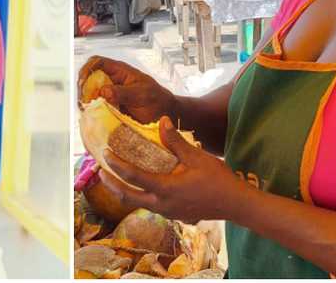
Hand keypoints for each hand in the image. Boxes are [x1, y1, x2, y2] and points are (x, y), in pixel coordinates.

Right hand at [78, 56, 176, 123]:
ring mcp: (110, 94)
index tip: (83, 83)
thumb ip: (123, 92)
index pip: (97, 62)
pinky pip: (95, 106)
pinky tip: (92, 116)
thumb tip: (104, 91)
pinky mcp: (109, 107)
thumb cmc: (157, 100)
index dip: (87, 69)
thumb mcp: (142, 95)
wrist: (165, 115)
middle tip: (83, 102)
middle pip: (89, 78)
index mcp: (120, 71)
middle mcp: (112, 80)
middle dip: (83, 88)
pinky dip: (91, 111)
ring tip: (86, 110)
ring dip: (86, 101)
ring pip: (90, 93)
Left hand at [99, 117, 245, 223]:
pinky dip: (138, 195)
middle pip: (127, 197)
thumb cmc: (217, 179)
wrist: (235, 204)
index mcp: (166, 189)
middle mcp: (162, 204)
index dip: (117, 165)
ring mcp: (167, 212)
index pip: (134, 177)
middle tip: (99, 172)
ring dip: (123, 191)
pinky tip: (139, 186)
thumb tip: (161, 120)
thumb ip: (175, 141)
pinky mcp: (173, 214)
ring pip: (137, 203)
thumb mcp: (196, 157)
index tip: (105, 154)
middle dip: (111, 184)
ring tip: (114, 178)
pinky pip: (149, 205)